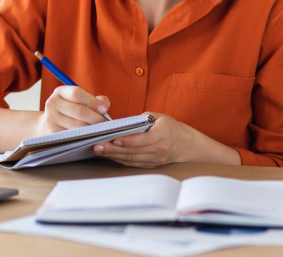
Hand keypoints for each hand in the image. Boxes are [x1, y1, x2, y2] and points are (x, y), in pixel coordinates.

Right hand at [35, 85, 110, 135]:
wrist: (47, 126)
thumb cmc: (69, 112)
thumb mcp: (79, 101)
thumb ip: (95, 100)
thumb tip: (104, 105)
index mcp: (60, 92)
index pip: (77, 93)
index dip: (93, 101)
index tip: (104, 109)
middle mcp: (53, 103)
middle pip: (79, 111)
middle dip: (96, 118)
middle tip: (106, 124)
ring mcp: (51, 119)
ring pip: (77, 126)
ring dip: (92, 129)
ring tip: (100, 131)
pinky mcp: (52, 133)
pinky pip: (72, 136)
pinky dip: (84, 138)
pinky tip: (90, 137)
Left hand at [92, 113, 240, 167]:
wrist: (184, 144)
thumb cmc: (168, 126)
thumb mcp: (158, 117)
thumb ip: (141, 120)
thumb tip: (120, 125)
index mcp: (163, 134)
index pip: (144, 139)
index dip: (128, 141)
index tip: (113, 139)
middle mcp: (160, 149)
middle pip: (134, 151)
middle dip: (113, 149)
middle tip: (98, 146)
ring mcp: (155, 160)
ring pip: (131, 159)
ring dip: (113, 156)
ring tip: (99, 150)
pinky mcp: (150, 166)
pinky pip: (132, 163)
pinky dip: (119, 160)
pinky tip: (108, 155)